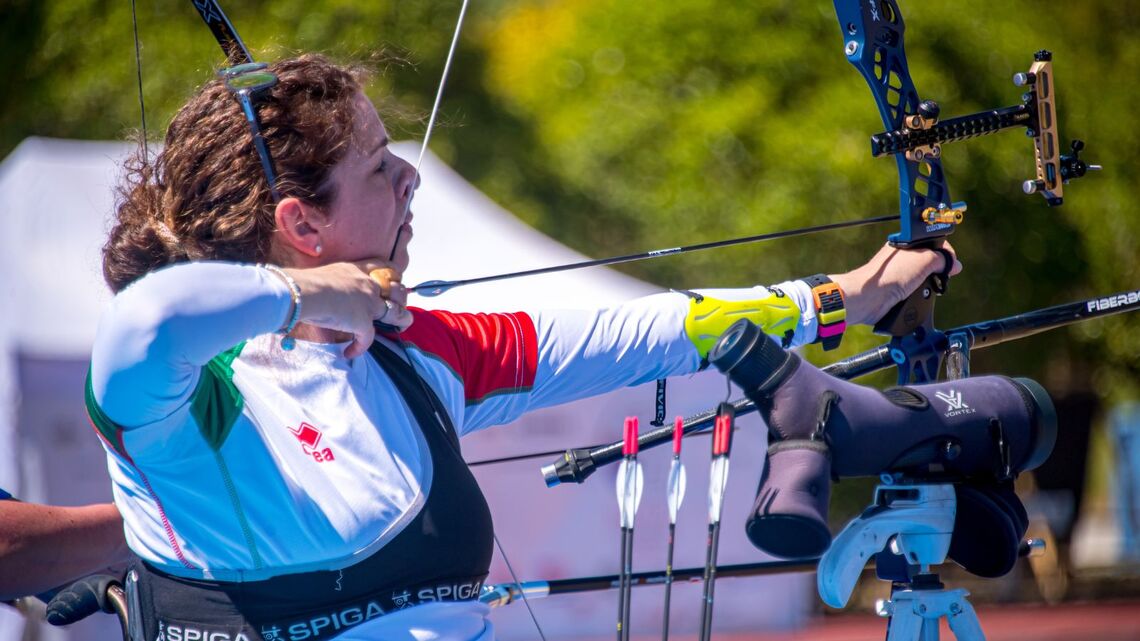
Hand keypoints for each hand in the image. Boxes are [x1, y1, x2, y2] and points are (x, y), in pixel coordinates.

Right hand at [284, 260, 411, 357]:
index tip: (394, 279)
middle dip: (401, 297)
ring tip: (400, 326)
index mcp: (356, 270)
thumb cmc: (304, 283)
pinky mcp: (362, 321)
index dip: (392, 273)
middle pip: (395, 290)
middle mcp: (366, 284)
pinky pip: (367, 338)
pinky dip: (359, 348)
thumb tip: (325, 292)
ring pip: (395, 312)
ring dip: (401, 320)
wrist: (303, 292)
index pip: (382, 266)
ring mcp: (367, 303)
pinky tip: (349, 353)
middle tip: (398, 306)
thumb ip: (334, 282)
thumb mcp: (325, 274)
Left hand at [830, 242, 961, 325]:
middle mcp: (902, 258)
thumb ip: (941, 259)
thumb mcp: (923, 260)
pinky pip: (916, 292)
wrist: (869, 297)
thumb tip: (954, 264)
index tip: (952, 263)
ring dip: (929, 285)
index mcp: (906, 244)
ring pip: (924, 278)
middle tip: (941, 277)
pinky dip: (920, 295)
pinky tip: (919, 297)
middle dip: (938, 270)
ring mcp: (899, 275)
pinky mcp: (897, 291)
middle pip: (930, 262)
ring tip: (928, 288)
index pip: (933, 244)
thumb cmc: (890, 275)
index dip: (945, 253)